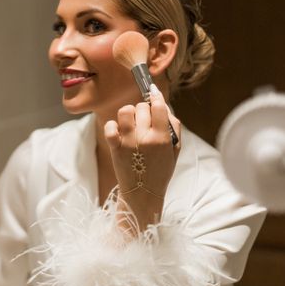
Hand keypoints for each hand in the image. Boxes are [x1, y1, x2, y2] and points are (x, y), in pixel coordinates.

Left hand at [104, 84, 180, 233]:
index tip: (153, 92)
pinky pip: (109, 126)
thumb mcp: (175, 150)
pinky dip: (113, 126)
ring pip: (125, 111)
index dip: (156, 97)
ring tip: (132, 123)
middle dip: (144, 110)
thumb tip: (163, 106)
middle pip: (141, 107)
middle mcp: (144, 138)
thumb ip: (173, 127)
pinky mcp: (114, 147)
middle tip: (145, 120)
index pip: (159, 107)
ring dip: (129, 114)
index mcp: (161, 139)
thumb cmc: (160, 170)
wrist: (143, 193)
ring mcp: (127, 142)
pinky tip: (119, 132)